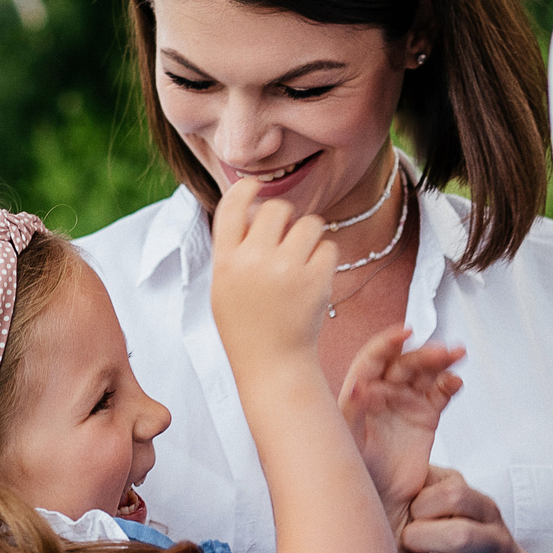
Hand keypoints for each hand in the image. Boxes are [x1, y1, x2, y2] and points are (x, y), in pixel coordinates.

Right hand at [209, 175, 335, 376]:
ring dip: (309, 235)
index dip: (246, 188)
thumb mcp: (224, 287)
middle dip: (286, 218)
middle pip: (277, 208)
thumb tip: (255, 207)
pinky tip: (314, 276)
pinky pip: (328, 246)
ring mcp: (286, 270)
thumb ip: (234, 249)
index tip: (256, 187)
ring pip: (309, 223)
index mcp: (225, 261)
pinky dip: (324, 258)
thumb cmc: (247, 325)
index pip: (232, 205)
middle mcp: (253, 261)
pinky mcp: (316, 280)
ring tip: (302, 258)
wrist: (272, 365)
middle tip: (287, 239)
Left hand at [338, 328, 464, 530]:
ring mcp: (406, 403)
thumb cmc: (356, 470)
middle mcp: (383, 393)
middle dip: (423, 353)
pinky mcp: (426, 417)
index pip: (374, 358)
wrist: (379, 499)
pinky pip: (440, 394)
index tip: (405, 333)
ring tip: (456, 355)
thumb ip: (352, 410)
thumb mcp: (347, 440)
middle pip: (405, 362)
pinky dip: (449, 384)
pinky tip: (455, 381)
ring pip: (425, 373)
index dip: (389, 342)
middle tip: (441, 351)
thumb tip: (357, 385)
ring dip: (441, 361)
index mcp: (360, 391)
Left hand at [400, 465, 547, 552]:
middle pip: (460, 537)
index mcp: (487, 510)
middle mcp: (497, 544)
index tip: (411, 512)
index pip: (456, 495)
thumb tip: (381, 450)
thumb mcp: (455, 498)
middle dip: (421, 539)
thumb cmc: (462, 526)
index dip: (424, 502)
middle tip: (404, 541)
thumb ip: (427, 480)